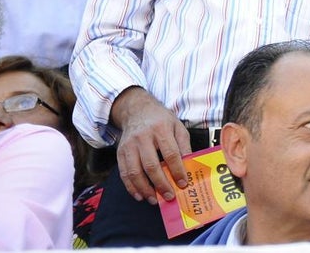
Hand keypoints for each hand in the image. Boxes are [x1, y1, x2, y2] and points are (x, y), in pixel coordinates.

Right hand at [109, 87, 191, 203]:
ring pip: (135, 172)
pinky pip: (124, 173)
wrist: (137, 110)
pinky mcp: (120, 152)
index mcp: (161, 129)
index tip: (183, 183)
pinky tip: (140, 195)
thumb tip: (189, 166)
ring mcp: (129, 146)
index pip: (170, 153)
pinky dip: (131, 187)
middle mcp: (143, 137)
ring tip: (155, 199)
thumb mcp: (177, 126)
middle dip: (161, 184)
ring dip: (145, 189)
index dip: (177, 170)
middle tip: (169, 196)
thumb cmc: (161, 120)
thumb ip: (184, 145)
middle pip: (151, 165)